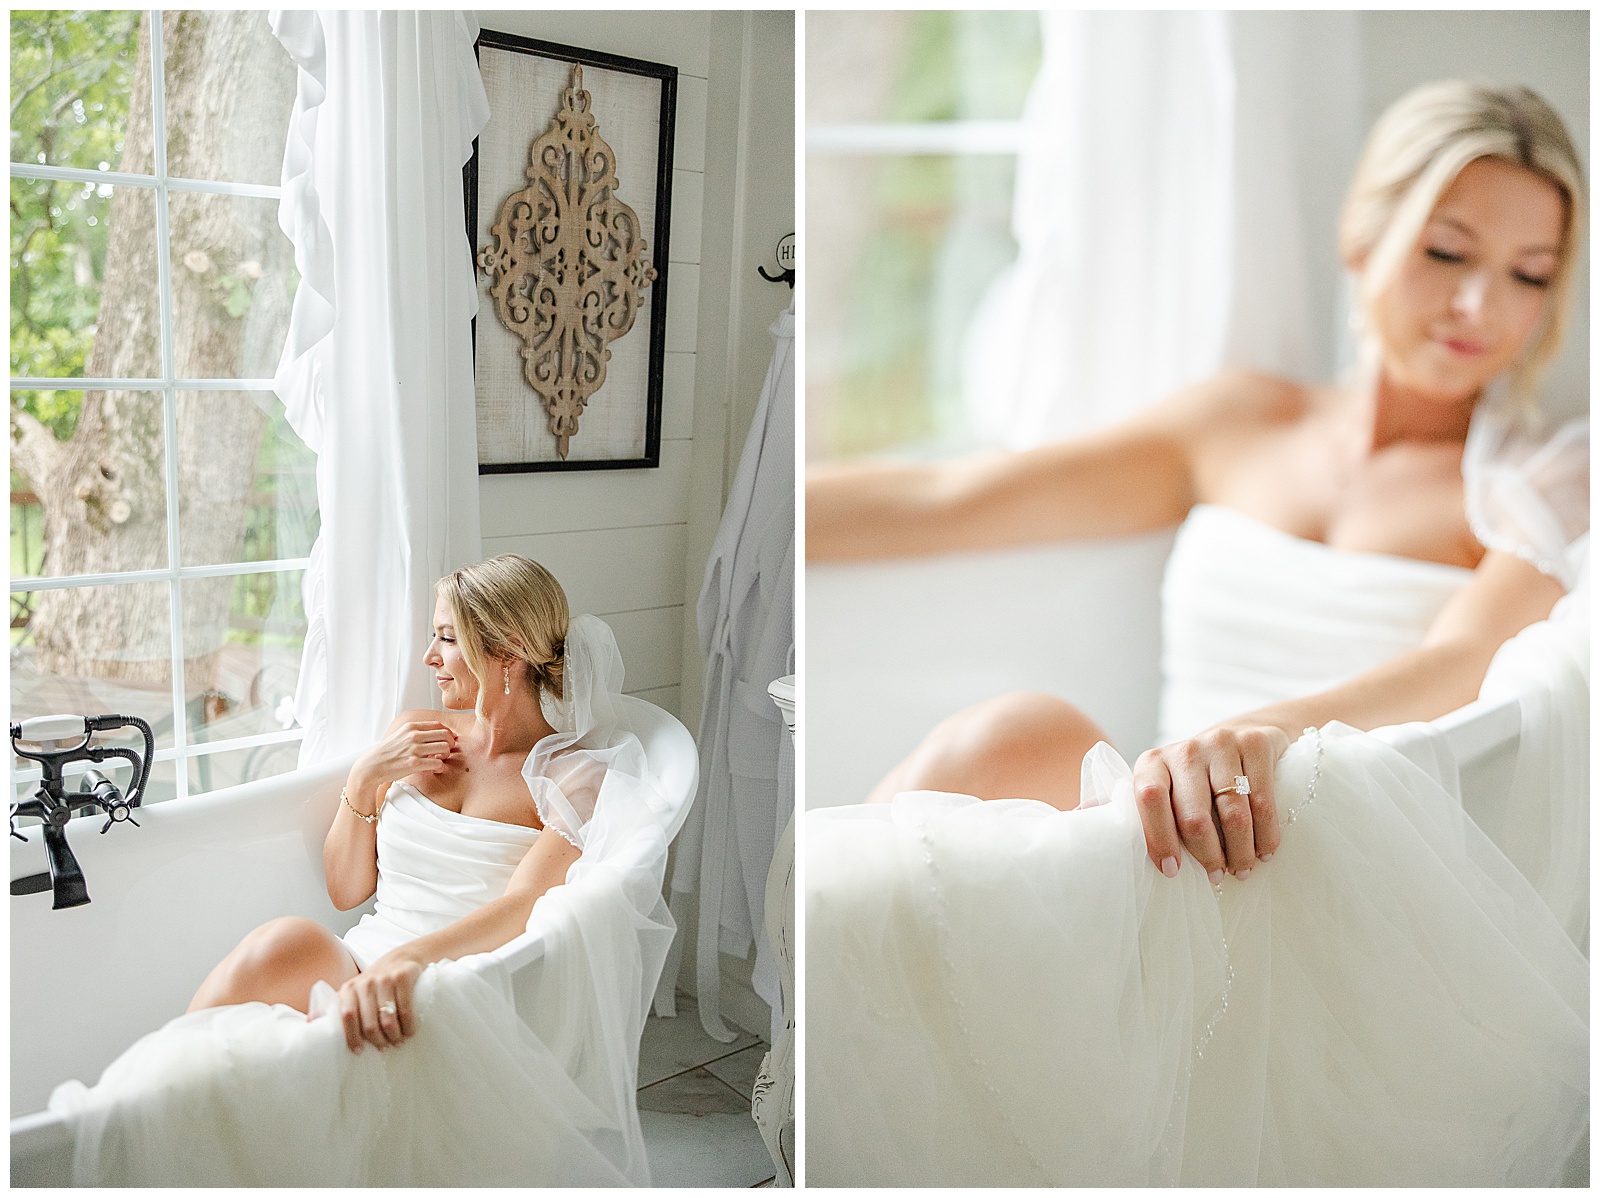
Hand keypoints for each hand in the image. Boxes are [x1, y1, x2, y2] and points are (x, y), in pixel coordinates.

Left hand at [336, 952, 422, 1052]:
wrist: (400, 959)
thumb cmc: (372, 984)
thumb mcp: (351, 992)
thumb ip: (332, 1006)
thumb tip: (308, 1024)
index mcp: (349, 989)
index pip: (347, 1016)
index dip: (352, 1037)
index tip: (358, 1052)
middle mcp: (365, 983)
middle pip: (369, 1023)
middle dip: (377, 1041)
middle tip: (383, 1048)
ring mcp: (385, 979)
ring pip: (388, 1019)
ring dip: (394, 1036)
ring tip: (397, 1042)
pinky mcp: (402, 977)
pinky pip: (405, 1009)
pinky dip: (408, 1026)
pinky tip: (409, 1032)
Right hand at [357, 720, 457, 788]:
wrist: (372, 765)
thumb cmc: (388, 751)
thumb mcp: (401, 734)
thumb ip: (418, 732)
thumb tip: (439, 733)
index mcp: (411, 726)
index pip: (439, 725)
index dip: (448, 733)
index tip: (448, 741)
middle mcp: (414, 736)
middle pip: (446, 735)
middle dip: (450, 744)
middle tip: (446, 751)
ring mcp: (414, 749)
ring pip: (445, 748)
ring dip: (446, 756)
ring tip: (439, 760)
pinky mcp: (414, 764)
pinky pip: (438, 763)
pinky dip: (440, 767)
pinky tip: (435, 769)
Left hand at [1132, 724, 1288, 881]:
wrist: (1240, 735)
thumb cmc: (1197, 779)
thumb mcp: (1168, 791)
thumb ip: (1155, 818)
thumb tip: (1146, 862)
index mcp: (1153, 764)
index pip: (1150, 799)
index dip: (1160, 838)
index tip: (1172, 870)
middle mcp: (1184, 750)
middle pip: (1194, 815)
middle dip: (1208, 855)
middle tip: (1216, 875)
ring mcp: (1220, 743)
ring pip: (1233, 813)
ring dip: (1240, 851)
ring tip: (1242, 869)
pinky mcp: (1255, 744)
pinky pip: (1262, 802)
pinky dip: (1265, 835)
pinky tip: (1265, 852)